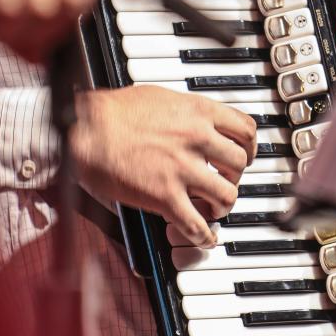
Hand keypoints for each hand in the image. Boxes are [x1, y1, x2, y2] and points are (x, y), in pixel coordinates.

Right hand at [70, 86, 256, 247]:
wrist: (87, 129)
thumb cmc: (112, 111)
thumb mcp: (159, 97)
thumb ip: (184, 111)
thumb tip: (192, 119)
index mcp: (198, 112)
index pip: (245, 128)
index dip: (249, 146)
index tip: (244, 153)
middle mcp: (197, 139)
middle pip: (239, 163)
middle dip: (235, 176)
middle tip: (225, 180)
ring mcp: (183, 169)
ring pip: (227, 195)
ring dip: (224, 205)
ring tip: (214, 208)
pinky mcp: (166, 197)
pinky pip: (197, 224)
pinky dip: (205, 236)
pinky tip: (204, 238)